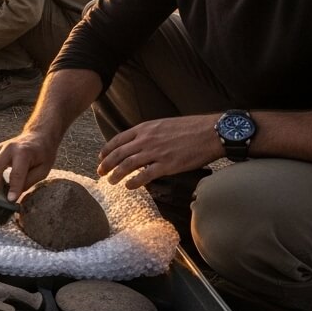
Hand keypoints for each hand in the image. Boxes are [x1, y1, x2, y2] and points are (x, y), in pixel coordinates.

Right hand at [0, 131, 59, 199]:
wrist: (39, 136)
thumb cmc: (43, 155)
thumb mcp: (43, 171)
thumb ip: (28, 182)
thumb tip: (13, 195)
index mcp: (24, 153)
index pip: (16, 174)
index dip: (13, 189)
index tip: (10, 200)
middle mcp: (10, 147)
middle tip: (3, 192)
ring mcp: (0, 146)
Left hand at [96, 114, 219, 188]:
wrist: (211, 132)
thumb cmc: (191, 128)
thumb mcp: (164, 124)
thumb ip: (149, 133)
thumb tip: (139, 143)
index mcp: (146, 128)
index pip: (118, 139)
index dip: (107, 150)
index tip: (101, 157)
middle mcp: (147, 139)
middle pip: (119, 154)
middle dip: (106, 164)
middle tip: (100, 173)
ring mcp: (156, 152)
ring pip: (128, 165)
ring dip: (116, 174)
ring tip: (111, 181)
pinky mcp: (167, 165)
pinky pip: (145, 176)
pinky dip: (134, 182)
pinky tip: (129, 186)